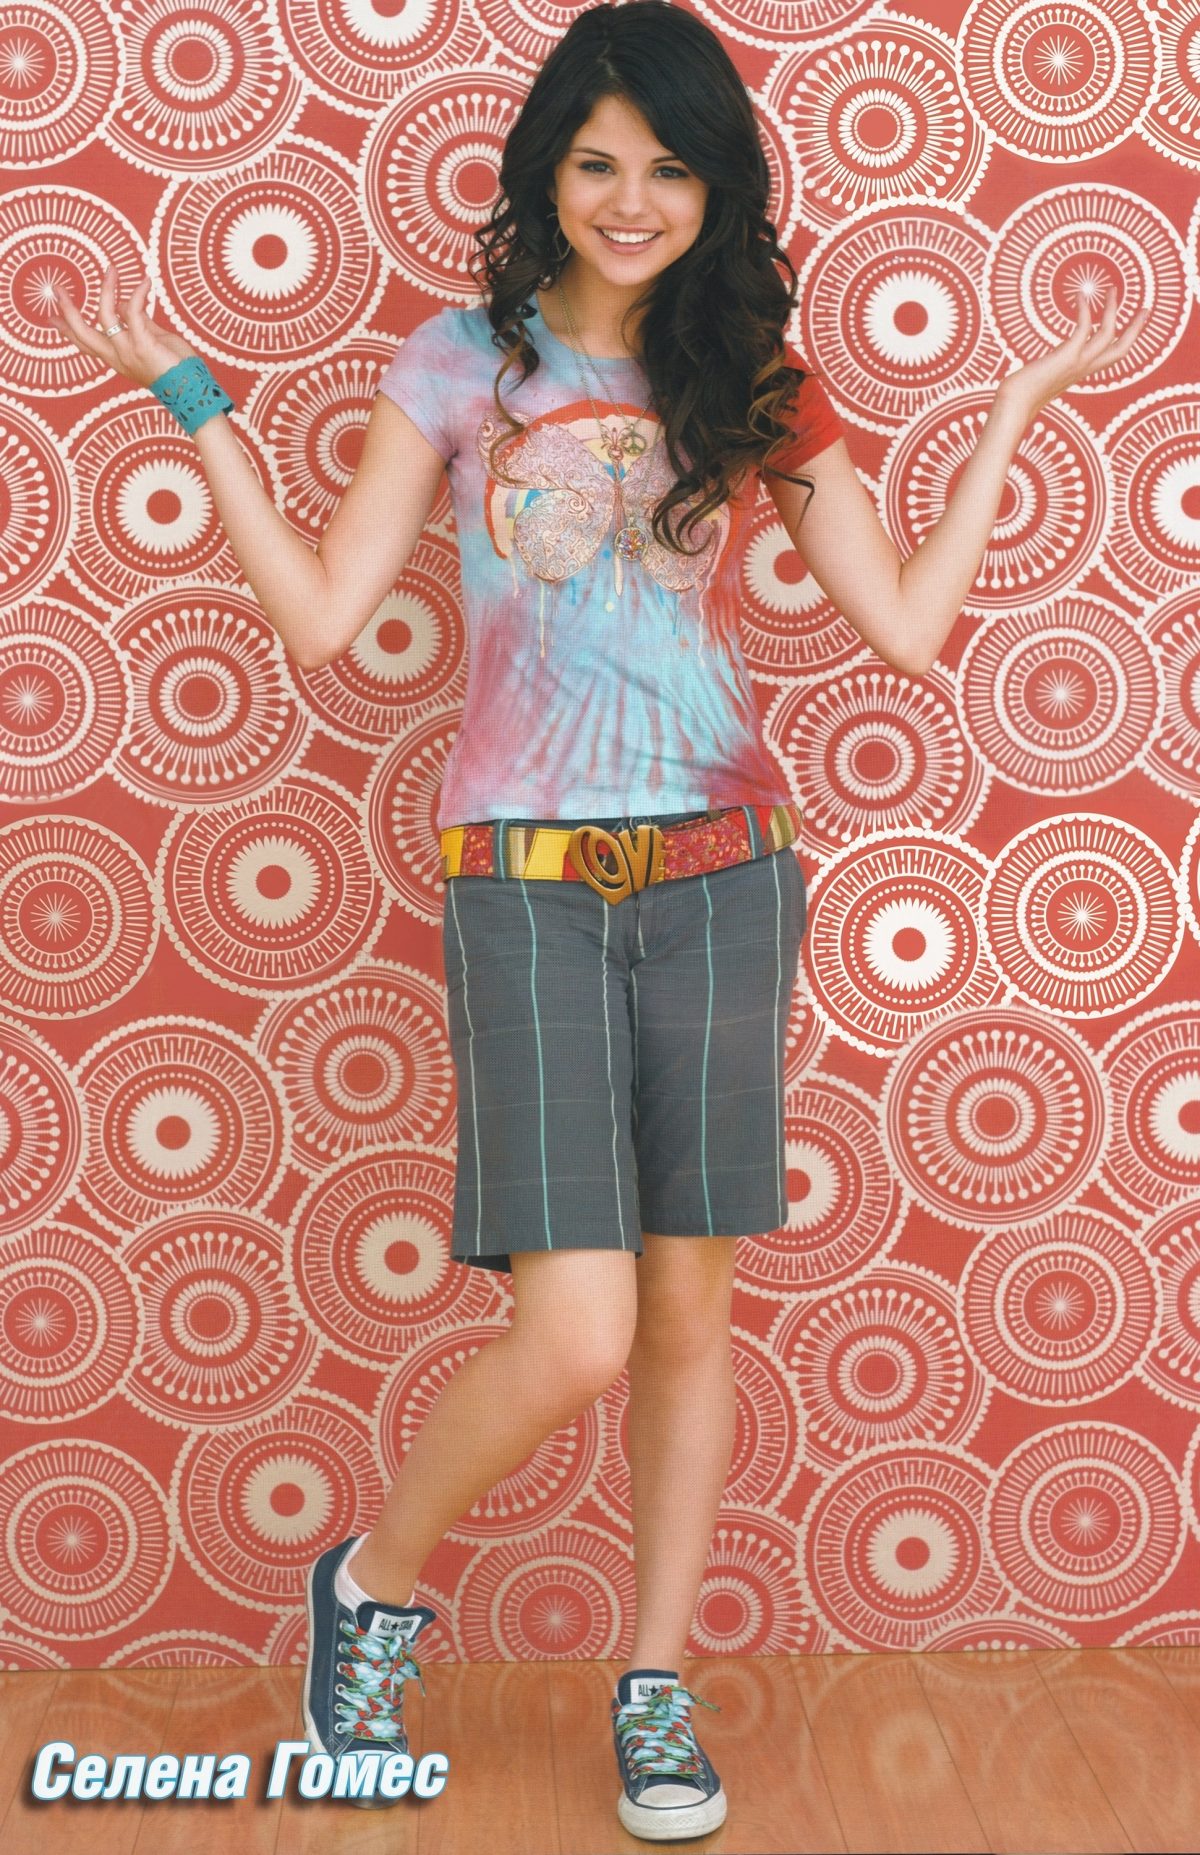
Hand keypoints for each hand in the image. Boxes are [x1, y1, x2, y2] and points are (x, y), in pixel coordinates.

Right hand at [51, 261, 198, 390]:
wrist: (191, 391)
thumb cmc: (176, 368)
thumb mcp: (152, 342)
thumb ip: (140, 323)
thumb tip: (128, 305)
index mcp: (116, 358)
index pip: (85, 343)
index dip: (67, 330)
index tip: (51, 318)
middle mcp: (117, 356)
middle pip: (82, 332)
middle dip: (68, 310)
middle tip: (57, 289)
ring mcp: (127, 351)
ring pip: (104, 315)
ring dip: (106, 289)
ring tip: (110, 269)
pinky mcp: (142, 345)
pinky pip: (133, 312)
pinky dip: (138, 293)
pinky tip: (146, 281)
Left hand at [997, 285, 1149, 421]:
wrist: (1013, 404)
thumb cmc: (1021, 394)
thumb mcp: (1043, 378)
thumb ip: (1051, 369)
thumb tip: (1043, 365)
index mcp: (1081, 373)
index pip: (1111, 357)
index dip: (1124, 341)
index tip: (1131, 325)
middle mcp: (1085, 369)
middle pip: (1122, 349)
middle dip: (1136, 329)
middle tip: (1146, 309)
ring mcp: (1078, 363)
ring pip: (1108, 334)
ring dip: (1112, 309)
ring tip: (1112, 289)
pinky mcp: (1067, 356)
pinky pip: (1084, 328)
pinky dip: (1085, 310)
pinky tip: (1080, 297)